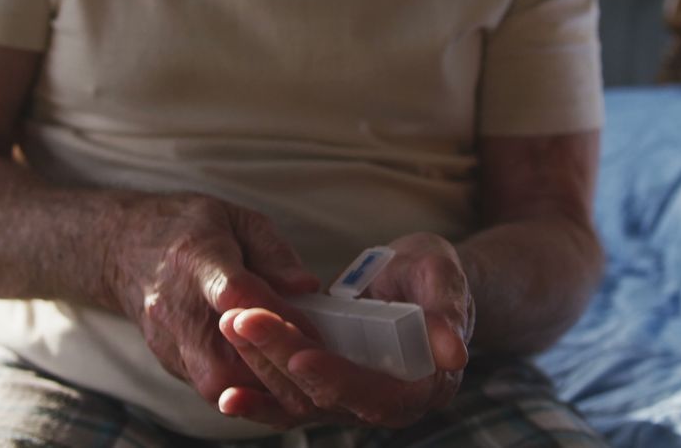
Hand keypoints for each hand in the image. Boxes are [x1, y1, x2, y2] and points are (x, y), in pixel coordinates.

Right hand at [105, 193, 320, 405]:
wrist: (123, 246)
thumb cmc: (188, 227)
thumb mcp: (236, 219)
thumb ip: (273, 252)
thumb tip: (306, 286)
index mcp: (196, 259)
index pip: (233, 293)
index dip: (273, 314)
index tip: (309, 323)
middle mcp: (175, 306)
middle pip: (223, 357)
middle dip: (271, 362)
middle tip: (311, 354)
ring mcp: (167, 339)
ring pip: (217, 383)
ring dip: (261, 380)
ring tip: (292, 364)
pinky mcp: (168, 360)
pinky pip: (210, 386)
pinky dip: (244, 384)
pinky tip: (267, 369)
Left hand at [218, 232, 474, 428]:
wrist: (417, 282)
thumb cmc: (434, 276)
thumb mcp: (445, 279)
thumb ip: (448, 311)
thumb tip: (453, 353)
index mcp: (422, 386)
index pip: (375, 394)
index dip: (338, 377)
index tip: (301, 354)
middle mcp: (383, 405)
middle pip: (326, 397)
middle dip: (281, 359)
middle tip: (244, 319)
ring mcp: (350, 401)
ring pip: (299, 400)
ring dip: (261, 368)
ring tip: (229, 325)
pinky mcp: (323, 390)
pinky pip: (288, 402)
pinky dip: (258, 401)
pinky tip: (227, 395)